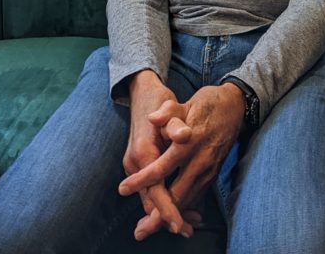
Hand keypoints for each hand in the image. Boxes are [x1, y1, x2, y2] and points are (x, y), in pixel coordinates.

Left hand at [120, 83, 245, 240]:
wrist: (235, 106)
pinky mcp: (214, 173)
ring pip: (188, 199)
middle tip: (140, 229)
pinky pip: (197, 195)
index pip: (162, 167)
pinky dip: (184, 207)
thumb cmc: (207, 103)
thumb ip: (168, 112)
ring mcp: (209, 169)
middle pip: (176, 194)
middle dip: (159, 214)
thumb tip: (152, 118)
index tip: (123, 189)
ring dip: (171, 214)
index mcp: (189, 142)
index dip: (143, 180)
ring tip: (150, 226)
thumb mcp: (186, 103)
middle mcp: (200, 160)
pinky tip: (172, 215)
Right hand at [122, 71, 195, 239]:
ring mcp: (135, 165)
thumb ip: (175, 123)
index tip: (180, 224)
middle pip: (150, 199)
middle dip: (167, 217)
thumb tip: (185, 135)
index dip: (167, 207)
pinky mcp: (139, 165)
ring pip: (150, 196)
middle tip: (188, 230)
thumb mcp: (169, 107)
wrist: (142, 93)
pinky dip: (164, 199)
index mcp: (143, 152)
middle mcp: (135, 163)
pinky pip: (151, 188)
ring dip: (167, 210)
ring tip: (189, 224)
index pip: (155, 189)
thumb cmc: (158, 100)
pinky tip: (181, 205)